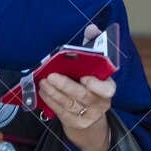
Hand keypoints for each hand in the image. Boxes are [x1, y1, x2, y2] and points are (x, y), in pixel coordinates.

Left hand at [39, 24, 115, 150]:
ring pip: (69, 104)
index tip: (85, 77)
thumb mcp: (95, 67)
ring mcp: (87, 115)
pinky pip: (60, 111)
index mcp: (108, 88)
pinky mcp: (74, 122)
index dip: (97, 85)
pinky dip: (50, 100)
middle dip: (66, 85)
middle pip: (83, 96)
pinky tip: (42, 91)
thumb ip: (94, 46)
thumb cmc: (91, 85)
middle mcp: (100, 103)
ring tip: (43, 81)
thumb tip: (92, 28)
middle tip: (51, 76)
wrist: (90, 117)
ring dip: (53, 92)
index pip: (107, 89)